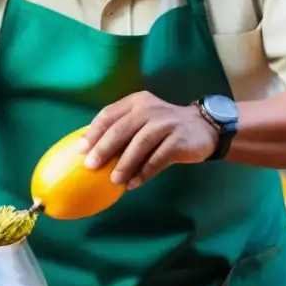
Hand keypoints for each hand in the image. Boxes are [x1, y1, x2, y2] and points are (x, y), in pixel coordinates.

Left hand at [79, 91, 219, 188]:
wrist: (204, 129)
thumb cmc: (164, 128)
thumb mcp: (143, 119)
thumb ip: (122, 129)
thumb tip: (91, 151)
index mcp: (136, 102)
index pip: (109, 114)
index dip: (93, 132)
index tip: (81, 149)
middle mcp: (150, 109)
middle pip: (121, 129)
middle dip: (104, 149)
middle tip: (91, 166)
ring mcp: (166, 123)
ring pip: (139, 145)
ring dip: (124, 164)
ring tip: (114, 180)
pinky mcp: (179, 140)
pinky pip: (157, 159)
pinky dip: (144, 173)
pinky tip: (134, 183)